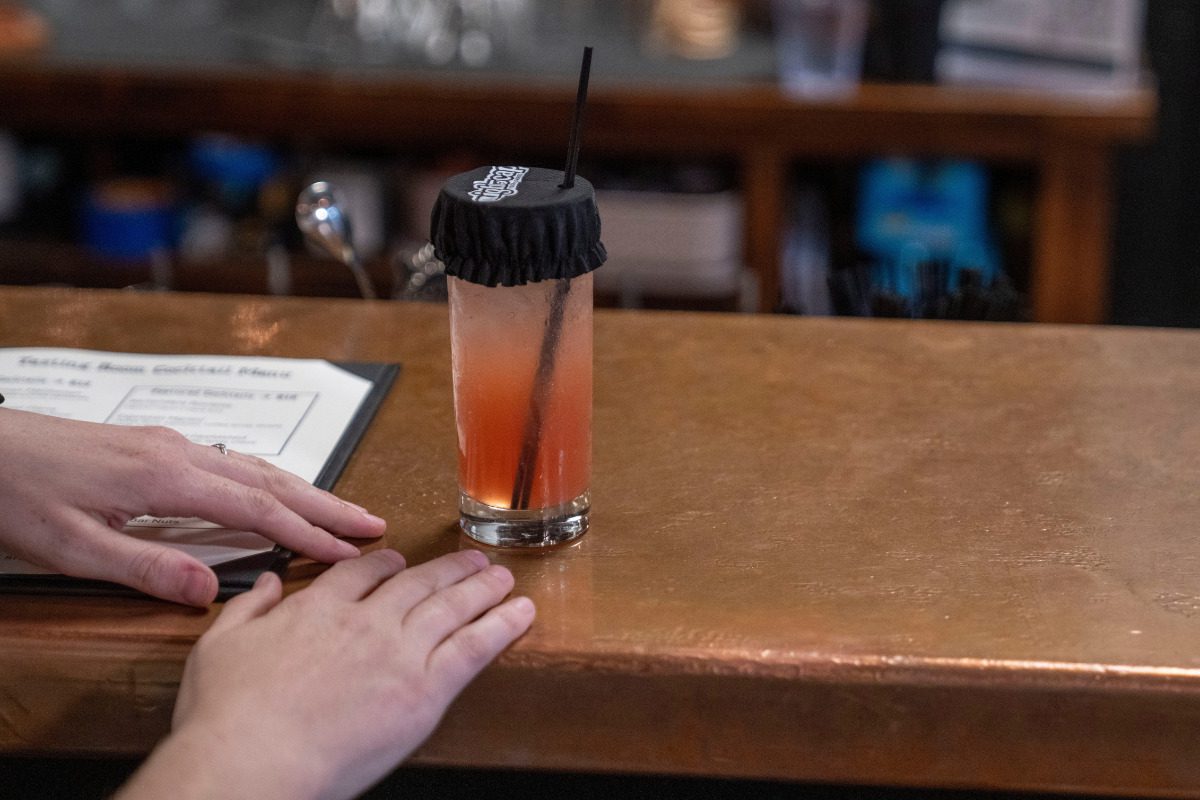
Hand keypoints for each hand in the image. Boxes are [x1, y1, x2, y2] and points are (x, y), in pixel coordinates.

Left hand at [0, 408, 384, 604]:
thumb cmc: (18, 491)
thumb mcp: (70, 545)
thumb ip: (144, 566)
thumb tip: (210, 591)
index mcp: (166, 478)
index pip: (256, 509)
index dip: (306, 534)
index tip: (348, 553)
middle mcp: (179, 454)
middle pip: (272, 480)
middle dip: (327, 505)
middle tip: (374, 524)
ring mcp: (171, 445)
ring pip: (257, 468)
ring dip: (306, 491)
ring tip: (343, 511)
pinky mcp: (158, 446)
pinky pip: (235, 463)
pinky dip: (272, 482)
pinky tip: (278, 495)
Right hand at [118, 549, 535, 799]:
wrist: (254, 760)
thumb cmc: (227, 716)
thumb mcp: (219, 648)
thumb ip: (247, 608)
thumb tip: (268, 582)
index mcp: (318, 609)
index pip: (361, 575)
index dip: (386, 565)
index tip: (399, 561)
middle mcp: (365, 621)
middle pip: (416, 583)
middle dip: (447, 569)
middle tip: (471, 560)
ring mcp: (399, 652)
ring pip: (451, 607)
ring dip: (481, 587)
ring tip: (502, 576)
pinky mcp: (425, 689)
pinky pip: (474, 647)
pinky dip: (502, 626)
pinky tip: (521, 612)